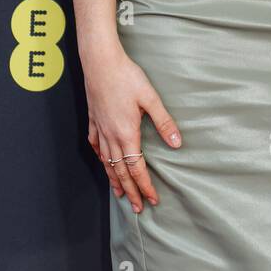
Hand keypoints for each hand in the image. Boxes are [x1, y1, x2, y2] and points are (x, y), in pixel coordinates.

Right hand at [84, 43, 181, 211]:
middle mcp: (110, 136)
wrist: (100, 62)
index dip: (145, 186)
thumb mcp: (151, 98)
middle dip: (131, 191)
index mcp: (126, 133)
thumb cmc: (127, 76)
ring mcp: (99, 129)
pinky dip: (101, 159)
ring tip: (121, 194)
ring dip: (115, 180)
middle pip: (121, 171)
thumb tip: (177, 143)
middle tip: (139, 208)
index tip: (152, 200)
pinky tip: (104, 162)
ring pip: (107, 162)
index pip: (137, 168)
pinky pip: (95, 146)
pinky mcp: (93, 120)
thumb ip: (164, 122)